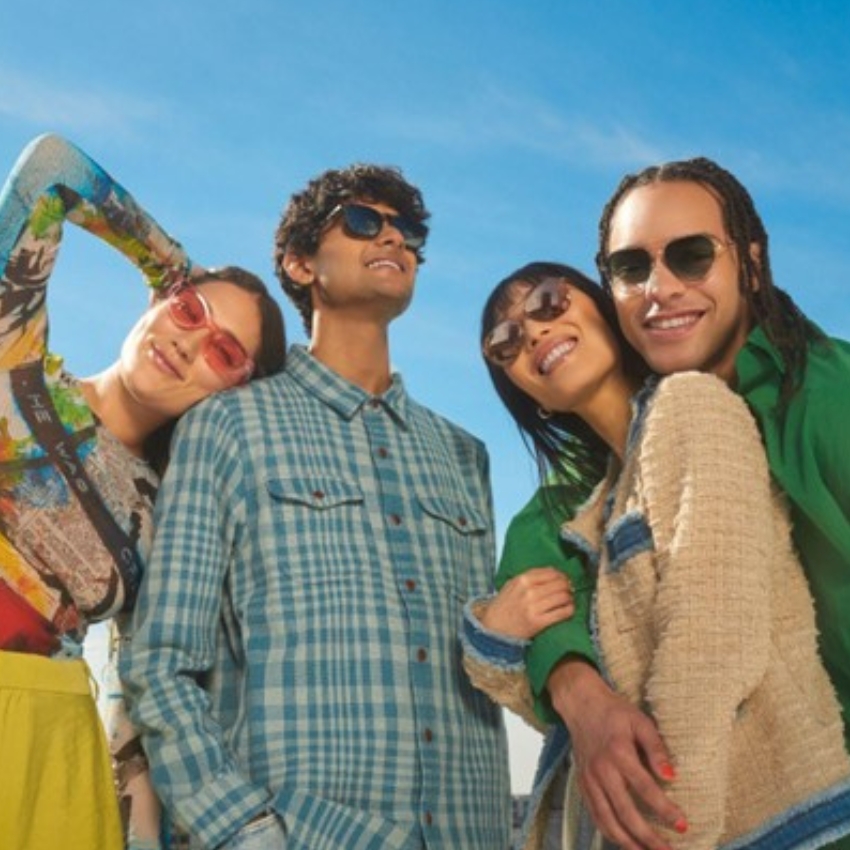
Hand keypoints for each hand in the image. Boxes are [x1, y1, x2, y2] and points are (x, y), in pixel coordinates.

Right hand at [479, 567, 573, 638]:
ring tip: (569, 600)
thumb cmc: (505, 604)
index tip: (564, 579)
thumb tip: (553, 571)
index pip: (551, 572)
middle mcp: (529, 592)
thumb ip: (530, 576)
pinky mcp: (539, 622)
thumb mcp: (512, 584)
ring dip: (570, 598)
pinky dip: (569, 610)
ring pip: (563, 597)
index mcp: (522, 580)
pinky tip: (569, 610)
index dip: (562, 575)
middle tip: (569, 590)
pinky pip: (562, 613)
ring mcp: (534, 607)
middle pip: (559, 584)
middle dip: (568, 586)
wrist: (494, 627)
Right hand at [549, 659, 686, 849]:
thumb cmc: (615, 712)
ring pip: (607, 820)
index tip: (683, 826)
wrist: (581, 704)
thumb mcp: (640, 722)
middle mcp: (602, 771)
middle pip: (626, 813)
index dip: (665, 810)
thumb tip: (671, 777)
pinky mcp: (582, 785)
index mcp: (619, 754)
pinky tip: (624, 842)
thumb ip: (656, 749)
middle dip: (648, 837)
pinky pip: (595, 815)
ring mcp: (589, 780)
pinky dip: (609, 833)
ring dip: (627, 842)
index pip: (645, 789)